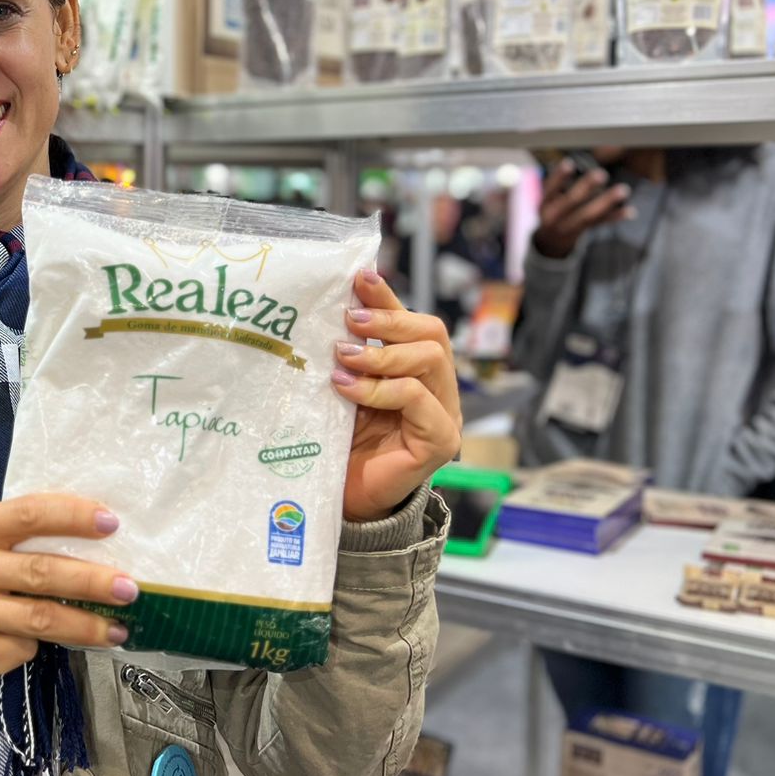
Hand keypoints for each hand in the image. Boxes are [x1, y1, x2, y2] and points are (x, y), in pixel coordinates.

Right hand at [0, 494, 134, 687]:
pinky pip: (19, 651)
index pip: (27, 514)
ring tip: (117, 628)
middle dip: (92, 580)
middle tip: (128, 588)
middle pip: (40, 572)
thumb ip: (20, 539)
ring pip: (39, 619)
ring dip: (85, 625)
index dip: (72, 517)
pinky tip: (42, 646)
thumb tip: (97, 543)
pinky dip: (37, 649)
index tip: (112, 524)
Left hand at [330, 270, 462, 522]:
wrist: (344, 499)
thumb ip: (348, 354)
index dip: (388, 297)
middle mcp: (438, 389)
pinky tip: (346, 388)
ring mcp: (444, 415)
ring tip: (342, 356)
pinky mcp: (440, 441)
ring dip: (381, 353)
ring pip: (430, 359)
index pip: (412, 321)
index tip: (358, 276)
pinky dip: (380, 388)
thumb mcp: (343, 387)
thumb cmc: (341, 443)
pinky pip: (418, 399)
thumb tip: (330, 308)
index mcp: (417, 371)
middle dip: (389, 319)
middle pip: (432, 333)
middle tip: (349, 319)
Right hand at [531, 160, 631, 259]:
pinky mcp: (582, 232)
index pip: (550, 189)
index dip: (558, 177)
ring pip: (588, 215)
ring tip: (623, 190)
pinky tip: (630, 211)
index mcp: (544, 204)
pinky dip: (615, 216)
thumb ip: (555, 184)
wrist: (547, 241)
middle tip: (601, 174)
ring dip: (606, 202)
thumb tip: (567, 162)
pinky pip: (599, 223)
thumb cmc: (550, 210)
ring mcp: (568, 226)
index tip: (569, 163)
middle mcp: (554, 217)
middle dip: (586, 187)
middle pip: (571, 202)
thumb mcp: (543, 199)